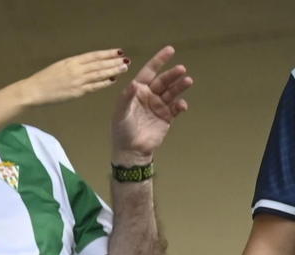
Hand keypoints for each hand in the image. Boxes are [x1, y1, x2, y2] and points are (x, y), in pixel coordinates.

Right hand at [17, 49, 128, 106]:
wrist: (33, 91)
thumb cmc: (43, 79)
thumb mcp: (59, 66)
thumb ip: (73, 65)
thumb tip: (88, 65)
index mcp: (72, 61)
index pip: (94, 56)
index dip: (107, 53)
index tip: (118, 52)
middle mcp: (77, 69)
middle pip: (99, 64)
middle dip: (114, 62)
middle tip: (126, 61)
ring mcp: (77, 81)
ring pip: (99, 74)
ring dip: (112, 71)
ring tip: (123, 68)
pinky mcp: (76, 92)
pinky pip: (93, 87)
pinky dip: (103, 83)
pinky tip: (112, 80)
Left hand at [110, 46, 191, 162]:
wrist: (130, 151)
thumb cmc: (121, 131)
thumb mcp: (120, 113)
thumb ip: (126, 98)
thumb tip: (134, 83)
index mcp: (137, 91)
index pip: (149, 72)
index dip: (159, 61)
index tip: (170, 49)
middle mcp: (149, 95)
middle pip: (163, 81)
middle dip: (172, 74)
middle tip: (181, 69)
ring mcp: (159, 105)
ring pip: (172, 92)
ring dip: (180, 86)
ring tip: (188, 81)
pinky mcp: (167, 116)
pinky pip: (176, 107)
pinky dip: (180, 105)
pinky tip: (182, 105)